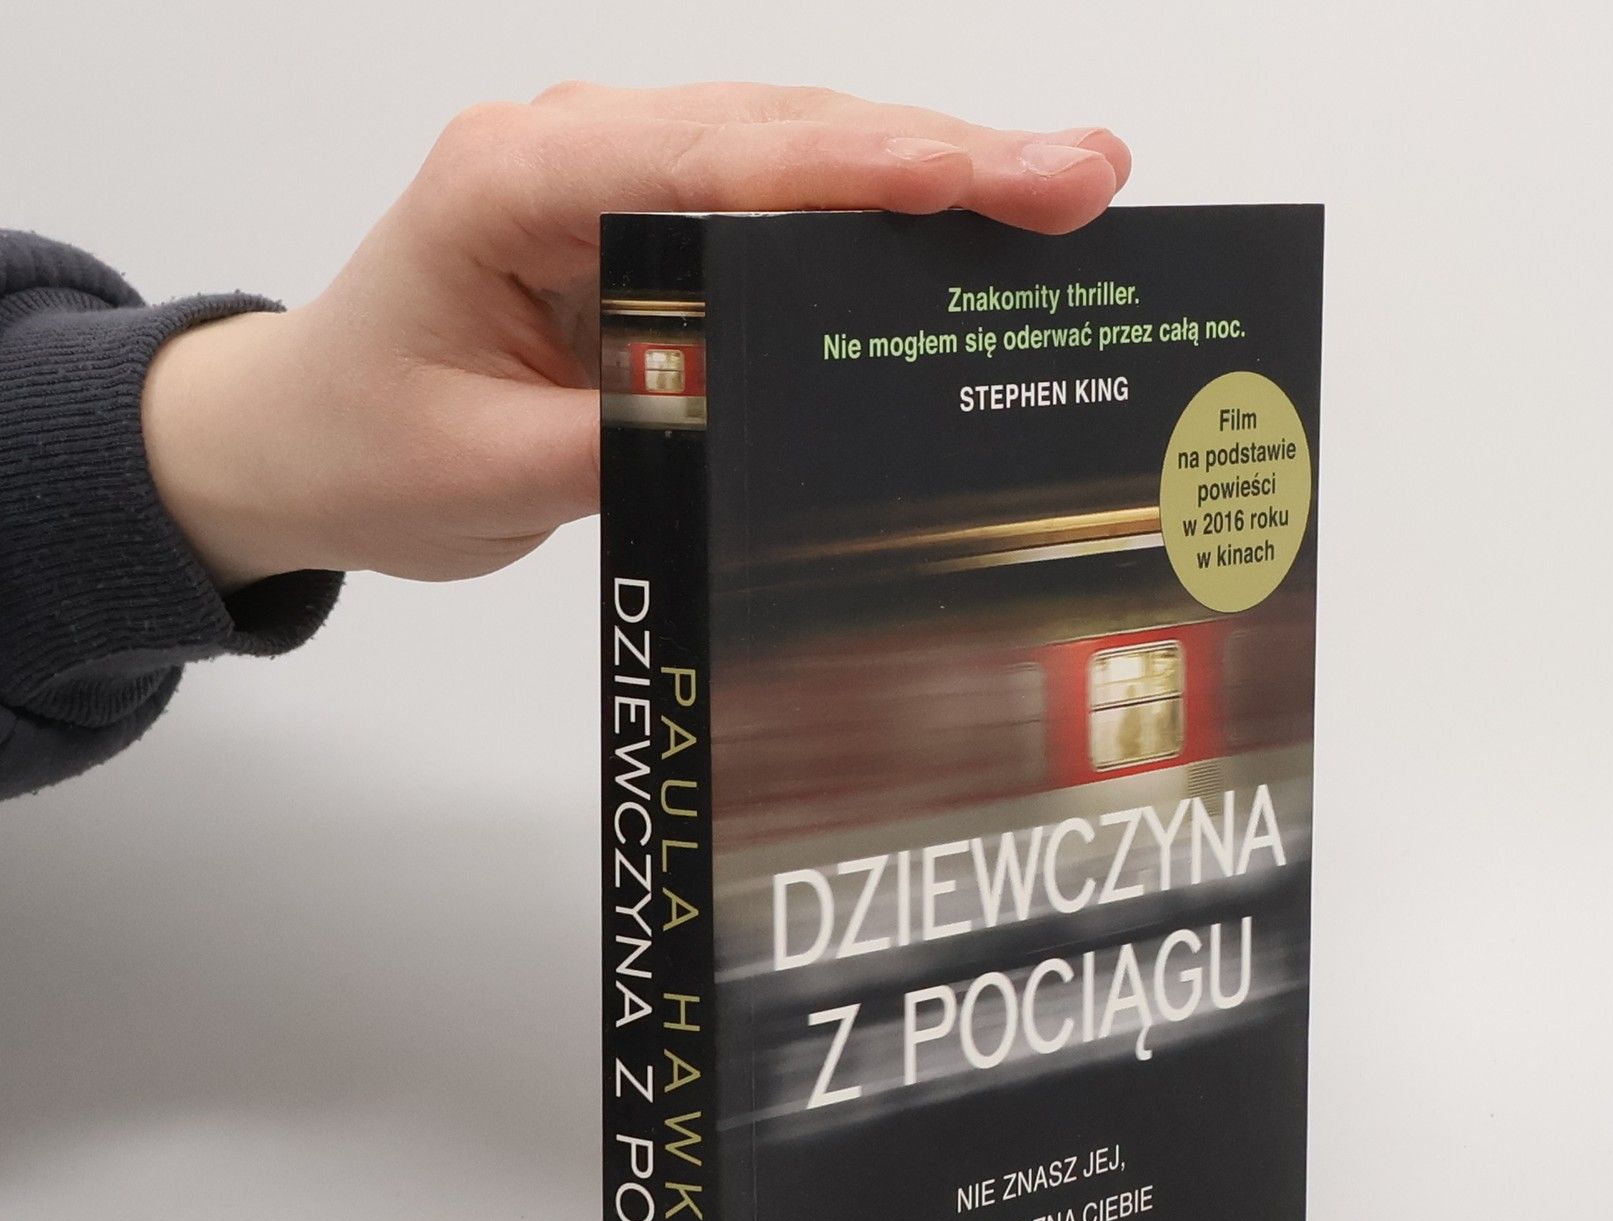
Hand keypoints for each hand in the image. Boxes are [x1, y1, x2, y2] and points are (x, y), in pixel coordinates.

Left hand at [141, 84, 1130, 589]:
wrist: (301, 439)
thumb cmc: (368, 445)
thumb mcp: (489, 472)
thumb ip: (625, 438)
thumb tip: (762, 415)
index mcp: (514, 187)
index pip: (716, 163)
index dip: (865, 169)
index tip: (991, 179)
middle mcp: (573, 151)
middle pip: (781, 132)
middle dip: (943, 153)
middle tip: (1087, 174)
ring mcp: (615, 176)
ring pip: (794, 149)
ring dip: (929, 168)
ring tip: (1063, 185)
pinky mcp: (647, 221)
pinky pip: (775, 200)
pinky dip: (875, 209)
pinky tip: (966, 221)